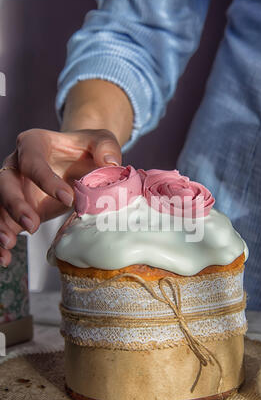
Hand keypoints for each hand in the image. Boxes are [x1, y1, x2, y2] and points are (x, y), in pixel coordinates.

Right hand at [0, 128, 121, 265]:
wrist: (80, 161)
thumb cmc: (87, 150)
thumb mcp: (100, 141)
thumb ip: (106, 146)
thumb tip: (111, 162)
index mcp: (34, 143)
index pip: (33, 161)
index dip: (46, 180)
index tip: (68, 198)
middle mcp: (16, 164)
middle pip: (6, 183)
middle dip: (15, 205)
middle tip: (32, 225)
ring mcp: (13, 187)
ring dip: (3, 225)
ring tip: (9, 244)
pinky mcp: (16, 208)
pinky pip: (3, 222)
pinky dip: (2, 241)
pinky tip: (4, 258)